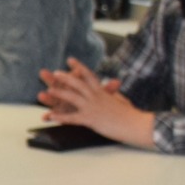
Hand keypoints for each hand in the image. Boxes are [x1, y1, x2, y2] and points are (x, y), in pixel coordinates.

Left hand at [36, 59, 153, 146]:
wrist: (138, 124)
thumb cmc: (132, 115)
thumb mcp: (121, 100)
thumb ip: (114, 94)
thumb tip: (114, 87)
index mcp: (103, 92)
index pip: (89, 76)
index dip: (79, 67)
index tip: (70, 59)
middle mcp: (97, 97)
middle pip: (78, 84)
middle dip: (65, 77)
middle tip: (55, 72)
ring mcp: (93, 107)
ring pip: (73, 98)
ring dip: (59, 94)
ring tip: (47, 91)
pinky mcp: (92, 119)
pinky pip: (73, 118)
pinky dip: (60, 117)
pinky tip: (50, 116)